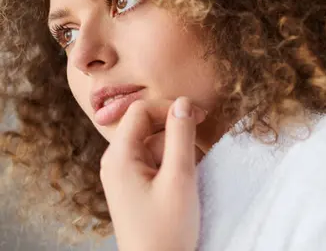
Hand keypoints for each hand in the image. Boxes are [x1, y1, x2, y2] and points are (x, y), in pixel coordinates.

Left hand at [100, 97, 206, 250]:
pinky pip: (152, 161)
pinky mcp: (133, 187)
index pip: (141, 111)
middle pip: (146, 125)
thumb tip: (183, 103)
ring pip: (152, 144)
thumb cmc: (166, 229)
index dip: (170, 107)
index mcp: (119, 157)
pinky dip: (171, 161)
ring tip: (194, 165)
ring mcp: (123, 176)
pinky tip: (185, 177)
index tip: (199, 116)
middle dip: (174, 126)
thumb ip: (181, 136)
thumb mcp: (179, 177)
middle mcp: (116, 162)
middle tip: (201, 135)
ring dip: (175, 146)